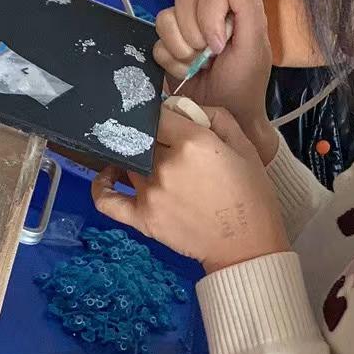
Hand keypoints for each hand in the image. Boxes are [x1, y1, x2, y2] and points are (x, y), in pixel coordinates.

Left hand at [91, 104, 287, 272]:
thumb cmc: (251, 195)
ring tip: (145, 159)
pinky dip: (102, 185)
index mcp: (193, 143)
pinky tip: (109, 175)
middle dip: (151, 137)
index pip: (159, 113)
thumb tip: (184, 107)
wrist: (247, 246)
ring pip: (128, 161)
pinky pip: (107, 199)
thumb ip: (215, 117)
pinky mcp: (142, 218)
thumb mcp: (245, 146)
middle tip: (164, 145)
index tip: (170, 120)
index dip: (163, 113)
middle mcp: (165, 165)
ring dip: (134, 157)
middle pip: (142, 137)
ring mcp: (150, 192)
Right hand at [154, 0, 275, 155]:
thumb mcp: (254, 45)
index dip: (210, 13)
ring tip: (197, 66)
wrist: (224, 118)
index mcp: (231, 5)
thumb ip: (247, 5)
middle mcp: (205, 10)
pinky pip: (155, 43)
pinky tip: (185, 73)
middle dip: (195, 31)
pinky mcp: (166, 48)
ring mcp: (183, 29)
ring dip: (182, 48)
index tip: (220, 45)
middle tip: (209, 56)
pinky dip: (171, 62)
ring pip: (165, 17)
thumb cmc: (245, 82)